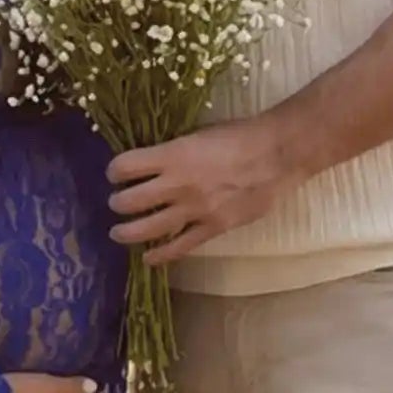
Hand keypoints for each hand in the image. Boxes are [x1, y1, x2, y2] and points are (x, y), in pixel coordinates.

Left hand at [108, 115, 303, 265]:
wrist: (278, 153)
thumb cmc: (240, 136)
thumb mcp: (198, 134)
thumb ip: (173, 152)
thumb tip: (152, 163)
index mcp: (172, 155)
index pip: (125, 166)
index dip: (114, 171)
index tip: (115, 175)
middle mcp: (177, 184)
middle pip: (129, 201)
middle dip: (116, 204)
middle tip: (116, 204)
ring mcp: (194, 209)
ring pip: (147, 229)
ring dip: (126, 233)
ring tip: (118, 233)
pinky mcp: (212, 228)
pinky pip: (179, 247)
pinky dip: (159, 255)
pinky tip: (148, 258)